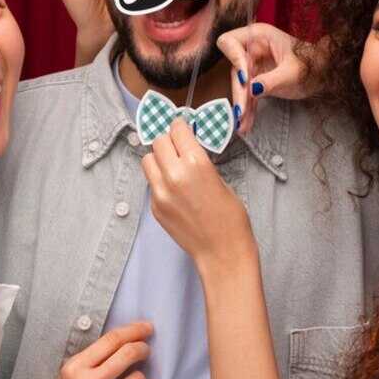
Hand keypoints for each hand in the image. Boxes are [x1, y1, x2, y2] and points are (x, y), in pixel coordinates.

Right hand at [28, 322, 157, 378]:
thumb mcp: (70, 374)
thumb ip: (93, 357)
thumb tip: (126, 339)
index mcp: (75, 368)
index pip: (112, 340)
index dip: (134, 330)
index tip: (146, 328)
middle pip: (128, 353)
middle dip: (143, 348)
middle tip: (145, 350)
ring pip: (138, 378)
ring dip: (142, 376)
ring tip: (136, 378)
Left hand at [141, 119, 258, 278]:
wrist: (222, 251)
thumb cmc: (231, 217)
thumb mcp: (220, 180)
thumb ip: (199, 161)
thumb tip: (187, 148)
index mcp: (196, 163)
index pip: (177, 130)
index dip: (180, 127)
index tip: (182, 128)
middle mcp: (174, 175)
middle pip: (158, 141)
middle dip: (168, 141)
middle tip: (178, 146)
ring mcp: (160, 193)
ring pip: (148, 160)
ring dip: (158, 158)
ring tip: (172, 166)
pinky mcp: (155, 208)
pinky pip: (151, 183)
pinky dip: (159, 180)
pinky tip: (174, 189)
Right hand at [217, 23, 317, 136]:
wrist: (324, 74)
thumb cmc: (312, 66)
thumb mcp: (292, 73)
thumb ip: (271, 80)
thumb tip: (251, 89)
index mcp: (259, 36)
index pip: (230, 42)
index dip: (234, 59)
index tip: (244, 79)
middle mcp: (252, 48)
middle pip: (234, 68)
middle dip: (239, 91)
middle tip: (241, 112)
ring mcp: (254, 64)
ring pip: (240, 85)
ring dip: (242, 105)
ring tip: (242, 125)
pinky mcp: (257, 80)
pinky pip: (249, 94)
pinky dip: (248, 109)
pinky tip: (246, 124)